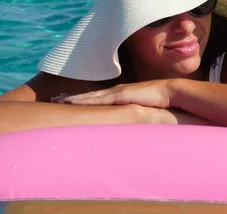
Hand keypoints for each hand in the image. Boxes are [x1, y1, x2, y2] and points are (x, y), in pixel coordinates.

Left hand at [50, 80, 172, 108]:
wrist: (172, 93)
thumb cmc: (161, 105)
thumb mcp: (144, 114)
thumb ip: (135, 120)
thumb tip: (131, 133)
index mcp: (121, 97)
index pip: (98, 99)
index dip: (83, 100)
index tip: (69, 102)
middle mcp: (115, 93)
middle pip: (89, 96)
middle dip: (71, 97)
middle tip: (55, 98)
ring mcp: (116, 93)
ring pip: (89, 96)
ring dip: (72, 98)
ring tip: (57, 99)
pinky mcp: (119, 95)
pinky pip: (97, 100)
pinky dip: (82, 101)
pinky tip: (70, 103)